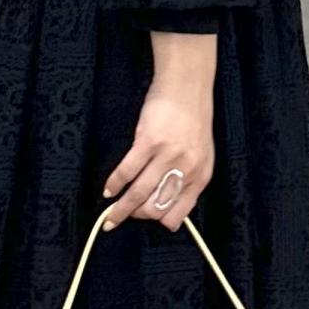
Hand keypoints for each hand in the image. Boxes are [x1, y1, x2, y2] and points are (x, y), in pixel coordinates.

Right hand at [102, 36, 215, 231]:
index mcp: (200, 176)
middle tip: (123, 213)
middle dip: (137, 215)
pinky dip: (114, 184)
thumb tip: (166, 204)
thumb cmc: (193, 121)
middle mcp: (185, 170)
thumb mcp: (201, 155)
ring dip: (121, 209)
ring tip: (110, 216)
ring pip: (139, 194)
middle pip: (155, 207)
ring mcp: (167, 156)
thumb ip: (188, 179)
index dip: (159, 220)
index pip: (177, 212)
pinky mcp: (148, 142)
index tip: (146, 218)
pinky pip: (127, 171)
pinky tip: (108, 190)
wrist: (187, 88)